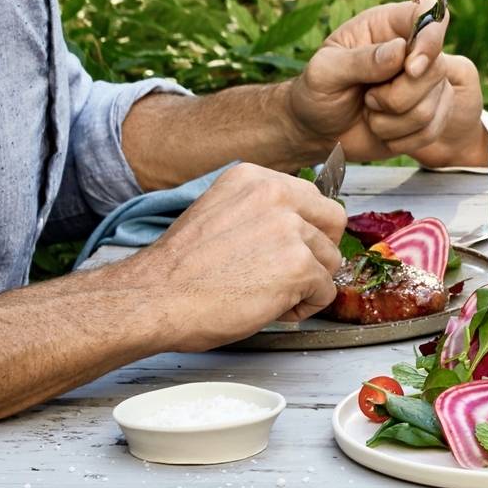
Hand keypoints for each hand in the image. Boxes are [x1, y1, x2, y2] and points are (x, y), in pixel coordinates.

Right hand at [130, 163, 350, 347]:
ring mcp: (290, 229)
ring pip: (330, 261)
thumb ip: (259, 211)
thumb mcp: (220, 214)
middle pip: (333, 222)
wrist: (154, 299)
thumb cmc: (179, 270)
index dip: (306, 230)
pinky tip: (271, 309)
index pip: (312, 198)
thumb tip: (296, 225)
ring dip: (307, 284)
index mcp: (255, 179)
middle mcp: (276, 195)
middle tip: (291, 274)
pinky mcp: (299, 265)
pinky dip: (304, 309)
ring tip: (268, 294)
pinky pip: (325, 292)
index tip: (286, 250)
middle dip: (319, 252)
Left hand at [284, 0, 487, 168]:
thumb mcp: (324, 72)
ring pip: (433, 105)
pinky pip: (431, 131)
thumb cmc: (316, 93)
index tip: (411, 67)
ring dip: (393, 121)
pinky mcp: (430, 115)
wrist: (317, 132)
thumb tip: (399, 51)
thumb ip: (359, 60)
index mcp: (387, 26)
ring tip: (370, 113)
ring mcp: (425, 84)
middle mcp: (413, 51)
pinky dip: (401, 140)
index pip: (428, 14)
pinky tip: (382, 131)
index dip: (430, 38)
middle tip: (368, 98)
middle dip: (397, 96)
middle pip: (435, 69)